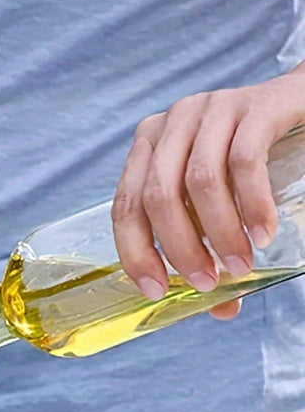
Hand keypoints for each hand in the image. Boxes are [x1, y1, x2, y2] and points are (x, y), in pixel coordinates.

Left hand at [111, 67, 304, 319]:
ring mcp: (211, 108)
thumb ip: (210, 245)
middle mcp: (172, 123)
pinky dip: (251, 206)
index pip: (124, 206)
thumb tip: (220, 309)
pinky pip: (244, 162)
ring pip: (199, 181)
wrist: (303, 102)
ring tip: (239, 266)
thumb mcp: (221, 201)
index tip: (156, 289)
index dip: (135, 251)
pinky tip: (262, 234)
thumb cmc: (253, 159)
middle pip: (157, 196)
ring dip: (218, 233)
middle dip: (180, 248)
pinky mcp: (254, 105)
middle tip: (206, 283)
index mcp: (149, 147)